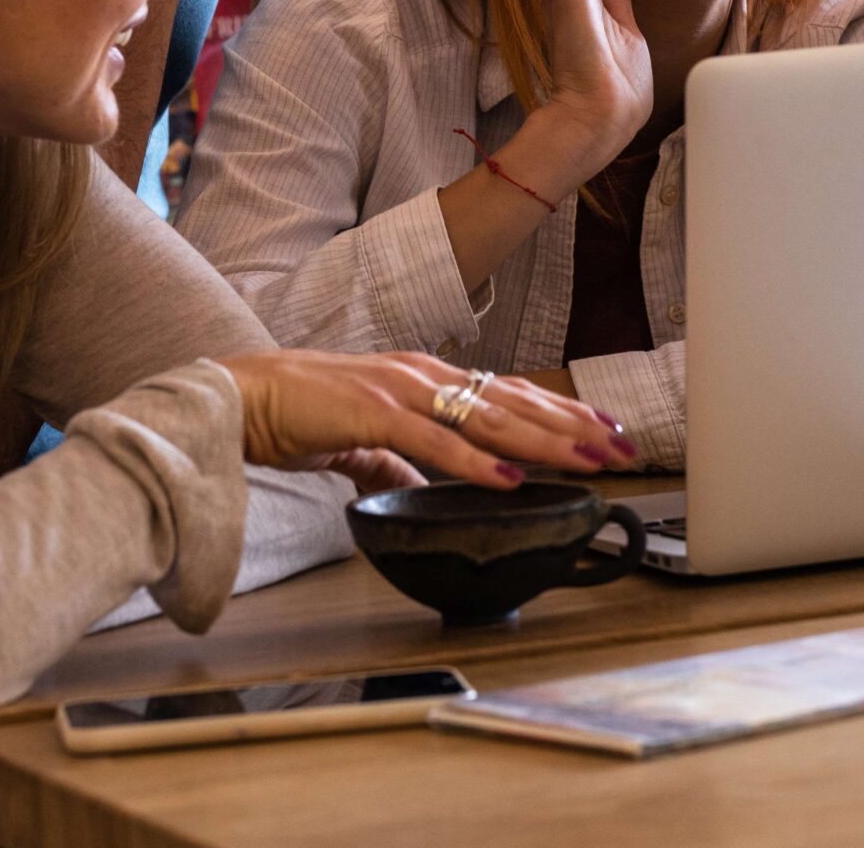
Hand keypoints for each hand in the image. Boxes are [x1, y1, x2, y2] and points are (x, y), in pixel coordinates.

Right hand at [221, 350, 635, 490]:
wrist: (240, 397)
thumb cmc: (296, 412)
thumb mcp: (360, 440)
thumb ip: (392, 462)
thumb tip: (415, 487)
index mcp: (424, 380)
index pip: (508, 393)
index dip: (559, 411)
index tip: (602, 429)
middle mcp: (424, 377)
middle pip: (515, 401)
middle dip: (573, 425)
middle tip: (624, 444)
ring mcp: (402, 391)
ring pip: (490, 417)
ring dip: (545, 441)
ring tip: (590, 457)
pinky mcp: (374, 414)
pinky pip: (436, 442)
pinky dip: (478, 462)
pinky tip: (511, 478)